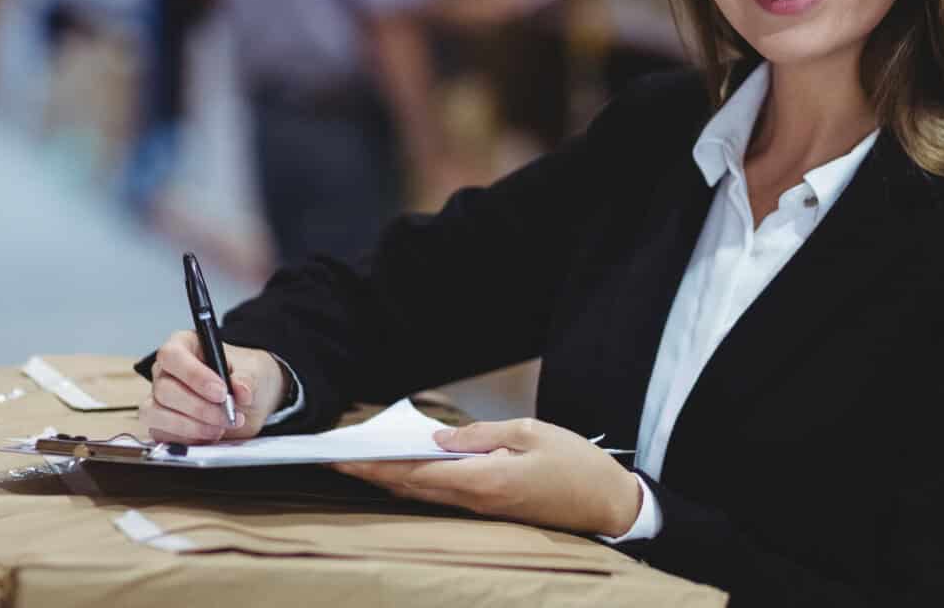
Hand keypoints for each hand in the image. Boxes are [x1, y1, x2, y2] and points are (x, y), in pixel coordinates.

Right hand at [137, 331, 285, 443]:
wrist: (252, 401)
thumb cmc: (245, 376)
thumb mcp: (254, 370)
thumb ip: (247, 378)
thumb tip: (241, 390)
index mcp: (184, 346)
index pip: (172, 355)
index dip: (194, 375)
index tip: (221, 392)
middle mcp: (166, 371)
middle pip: (165, 389)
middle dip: (199, 407)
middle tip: (227, 415)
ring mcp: (160, 399)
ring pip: (157, 413)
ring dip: (192, 426)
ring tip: (221, 427)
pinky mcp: (161, 425)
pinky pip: (162, 435)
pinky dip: (187, 439)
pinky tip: (210, 435)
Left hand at [330, 418, 641, 537]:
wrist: (609, 504)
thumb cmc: (577, 464)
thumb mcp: (532, 433)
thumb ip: (482, 434)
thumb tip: (439, 438)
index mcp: (485, 480)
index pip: (416, 472)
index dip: (376, 465)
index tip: (342, 457)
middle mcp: (476, 500)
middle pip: (412, 487)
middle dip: (371, 474)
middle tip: (334, 459)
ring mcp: (484, 509)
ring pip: (424, 494)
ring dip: (390, 479)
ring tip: (358, 463)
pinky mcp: (492, 509)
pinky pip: (444, 496)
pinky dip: (417, 482)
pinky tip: (404, 470)